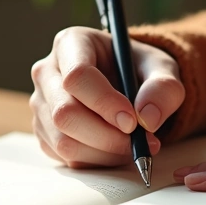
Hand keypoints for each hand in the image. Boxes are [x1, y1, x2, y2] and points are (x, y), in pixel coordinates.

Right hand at [29, 26, 184, 167]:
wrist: (127, 83)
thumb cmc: (138, 69)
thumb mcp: (161, 68)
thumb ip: (163, 88)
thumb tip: (147, 118)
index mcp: (71, 43)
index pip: (77, 76)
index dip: (104, 102)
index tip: (132, 121)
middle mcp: (47, 72)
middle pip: (64, 113)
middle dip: (106, 135)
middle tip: (139, 141)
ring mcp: (42, 104)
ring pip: (63, 140)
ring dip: (104, 152)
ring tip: (133, 146)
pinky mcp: (44, 131)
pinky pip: (65, 157)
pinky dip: (96, 161)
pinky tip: (116, 149)